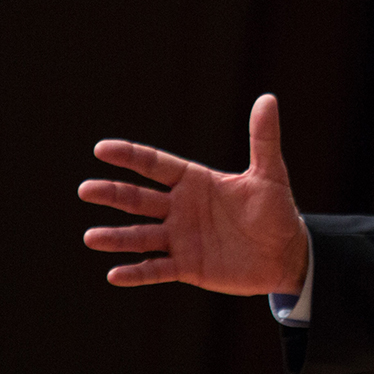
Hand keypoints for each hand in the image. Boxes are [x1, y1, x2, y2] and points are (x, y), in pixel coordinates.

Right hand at [79, 94, 309, 295]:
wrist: (287, 254)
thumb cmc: (277, 211)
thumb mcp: (270, 174)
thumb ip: (263, 139)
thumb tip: (267, 98)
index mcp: (195, 182)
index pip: (155, 165)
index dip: (129, 156)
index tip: (101, 149)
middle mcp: (181, 208)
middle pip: (139, 200)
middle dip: (113, 194)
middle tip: (85, 190)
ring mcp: (182, 239)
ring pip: (141, 237)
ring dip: (117, 238)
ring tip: (90, 237)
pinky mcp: (188, 267)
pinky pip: (157, 269)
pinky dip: (137, 273)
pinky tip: (114, 274)